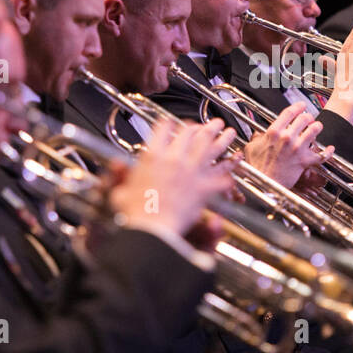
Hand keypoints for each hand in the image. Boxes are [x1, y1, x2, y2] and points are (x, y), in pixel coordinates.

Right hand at [109, 119, 235, 236]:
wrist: (152, 228)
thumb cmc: (135, 213)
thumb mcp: (121, 190)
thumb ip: (121, 176)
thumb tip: (116, 166)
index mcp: (153, 156)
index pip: (164, 130)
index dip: (171, 124)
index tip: (175, 124)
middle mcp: (174, 159)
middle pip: (191, 134)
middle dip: (201, 126)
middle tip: (208, 124)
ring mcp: (192, 172)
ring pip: (210, 147)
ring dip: (220, 137)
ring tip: (227, 130)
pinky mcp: (204, 187)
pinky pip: (221, 174)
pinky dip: (230, 168)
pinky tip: (236, 161)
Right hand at [241, 101, 332, 187]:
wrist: (265, 184)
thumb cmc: (258, 168)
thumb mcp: (251, 149)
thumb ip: (256, 139)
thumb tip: (258, 136)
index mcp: (274, 132)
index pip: (289, 112)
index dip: (298, 106)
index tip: (302, 105)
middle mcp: (287, 137)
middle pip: (304, 119)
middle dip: (308, 116)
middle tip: (309, 118)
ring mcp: (297, 148)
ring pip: (314, 130)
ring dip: (317, 127)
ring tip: (317, 127)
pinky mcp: (304, 161)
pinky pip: (321, 155)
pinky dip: (328, 152)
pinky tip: (330, 148)